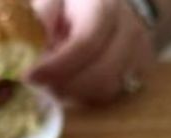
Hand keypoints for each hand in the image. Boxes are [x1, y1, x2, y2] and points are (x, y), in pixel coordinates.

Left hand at [30, 0, 156, 104]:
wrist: (121, 3)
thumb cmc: (79, 2)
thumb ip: (44, 13)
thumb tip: (33, 36)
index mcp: (103, 8)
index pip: (85, 44)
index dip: (56, 66)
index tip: (29, 76)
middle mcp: (128, 29)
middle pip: (100, 73)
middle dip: (65, 86)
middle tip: (41, 86)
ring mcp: (139, 50)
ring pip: (108, 88)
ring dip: (76, 94)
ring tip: (55, 84)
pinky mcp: (141, 69)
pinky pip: (113, 93)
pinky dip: (89, 95)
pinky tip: (73, 85)